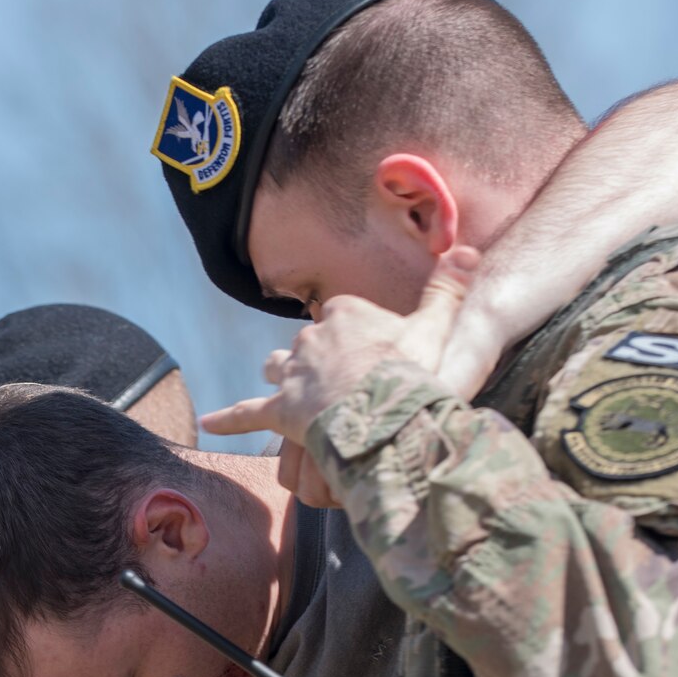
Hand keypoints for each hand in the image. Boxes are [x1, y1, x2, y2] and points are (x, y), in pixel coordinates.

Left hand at [203, 249, 478, 495]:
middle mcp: (313, 337)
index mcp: (347, 313)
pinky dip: (229, 420)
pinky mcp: (280, 410)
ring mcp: (294, 374)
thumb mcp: (438, 325)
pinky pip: (248, 414)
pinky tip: (210, 425)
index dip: (356, 333)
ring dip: (282, 376)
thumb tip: (468, 250)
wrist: (386, 414)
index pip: (344, 313)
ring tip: (288, 390)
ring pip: (278, 367)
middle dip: (319, 357)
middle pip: (309, 341)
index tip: (373, 350)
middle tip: (340, 379)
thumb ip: (448, 289)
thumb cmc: (414, 371)